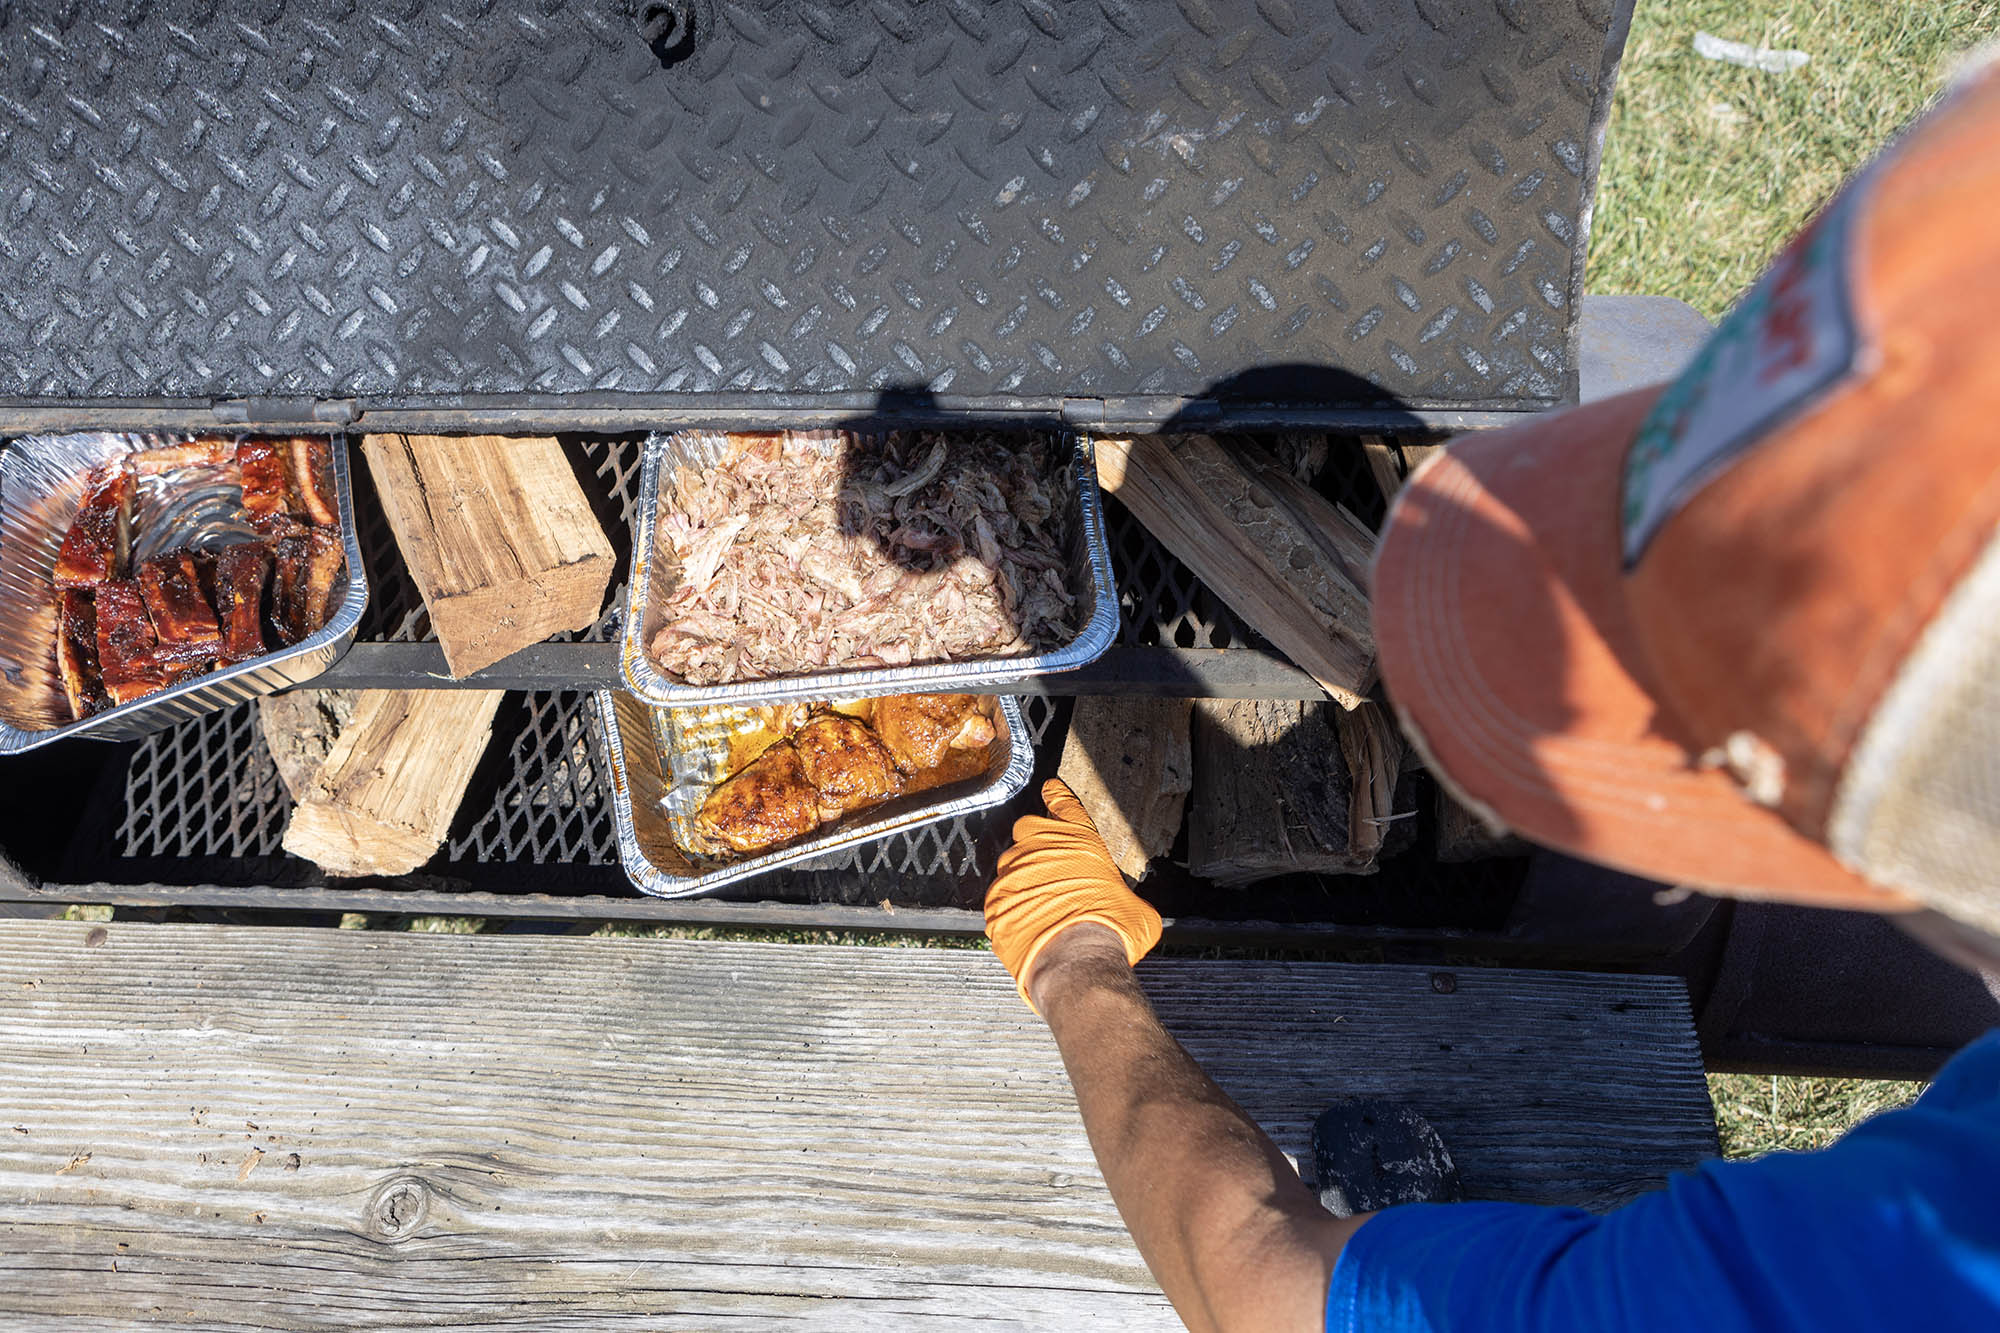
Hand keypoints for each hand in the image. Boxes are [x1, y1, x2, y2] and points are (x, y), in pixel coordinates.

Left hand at [984, 778, 1163, 1012]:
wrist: (1075, 958)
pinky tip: (1028, 924)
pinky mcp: (994, 900)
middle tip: (1052, 871)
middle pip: (1029, 830)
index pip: (1063, 803)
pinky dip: (1011, 908)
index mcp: (1080, 838)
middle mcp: (1041, 846)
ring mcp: (1012, 871)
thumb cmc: (1112, 928)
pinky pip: (999, 898)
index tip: (1051, 790)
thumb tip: (1129, 911)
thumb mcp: (1135, 907)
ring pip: (1011, 865)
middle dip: (1036, 844)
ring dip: (1022, 879)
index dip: (1057, 797)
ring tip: (1042, 905)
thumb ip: (1122, 896)